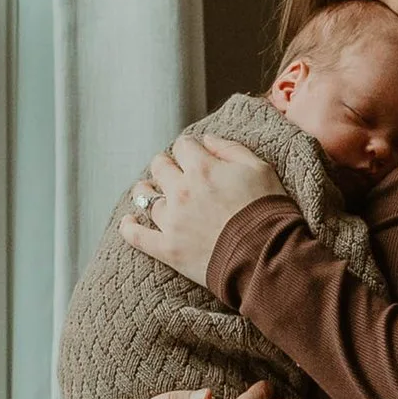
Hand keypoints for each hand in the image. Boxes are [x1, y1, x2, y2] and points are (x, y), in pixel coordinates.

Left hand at [117, 132, 288, 289]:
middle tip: (175, 174)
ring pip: (146, 198)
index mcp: (203, 168)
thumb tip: (206, 140)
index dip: (190, 150)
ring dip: (148, 192)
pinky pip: (136, 235)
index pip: (183, 146)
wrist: (268, 259)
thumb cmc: (269, 212)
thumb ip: (231, 149)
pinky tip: (128, 221)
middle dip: (168, 167)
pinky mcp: (167, 249)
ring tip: (150, 193)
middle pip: (160, 166)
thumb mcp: (260, 169)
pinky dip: (129, 227)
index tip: (195, 158)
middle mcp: (182, 191)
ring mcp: (172, 221)